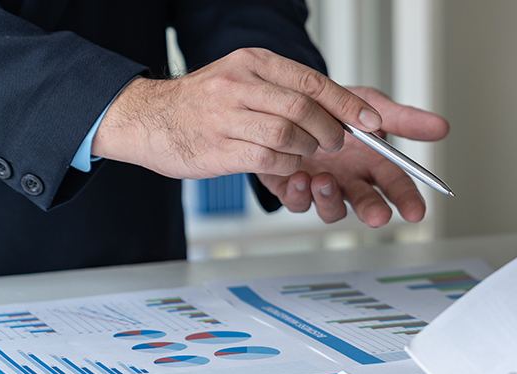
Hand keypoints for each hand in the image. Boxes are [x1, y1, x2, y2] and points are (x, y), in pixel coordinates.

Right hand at [93, 48, 381, 178]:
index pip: (312, 81)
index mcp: (252, 63)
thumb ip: (286, 88)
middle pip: (304, 109)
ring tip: (304, 152)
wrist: (146, 118)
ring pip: (289, 136)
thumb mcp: (243, 77)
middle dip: (330, 131)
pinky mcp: (219, 150)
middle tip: (336, 142)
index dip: (346, 104)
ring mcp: (226, 118)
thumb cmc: (202, 102)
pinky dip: (286, 167)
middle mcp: (239, 85)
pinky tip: (283, 165)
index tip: (369, 120)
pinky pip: (269, 161)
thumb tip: (339, 108)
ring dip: (307, 150)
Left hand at [256, 87, 447, 225]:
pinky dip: (298, 193)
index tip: (416, 212)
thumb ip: (404, 119)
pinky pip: (297, 201)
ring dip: (330, 199)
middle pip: (367, 203)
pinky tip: (300, 177)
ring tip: (325, 180)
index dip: (408, 200)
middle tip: (378, 215)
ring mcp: (322, 185)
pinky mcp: (292, 187)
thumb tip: (442, 126)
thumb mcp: (371, 104)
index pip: (397, 186)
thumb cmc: (334, 106)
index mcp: (373, 162)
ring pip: (332, 208)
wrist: (291, 99)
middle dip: (374, 211)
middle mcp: (350, 179)